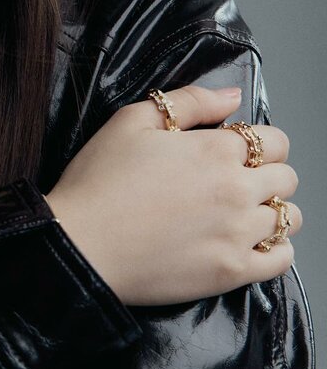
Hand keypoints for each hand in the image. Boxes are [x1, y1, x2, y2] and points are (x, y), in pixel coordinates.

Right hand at [43, 85, 301, 305]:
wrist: (79, 244)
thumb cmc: (97, 180)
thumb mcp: (130, 121)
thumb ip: (189, 102)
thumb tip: (232, 97)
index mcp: (216, 150)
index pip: (274, 140)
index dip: (258, 143)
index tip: (234, 152)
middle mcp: (237, 190)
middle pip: (286, 178)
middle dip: (266, 174)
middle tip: (233, 182)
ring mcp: (238, 234)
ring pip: (290, 218)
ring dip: (271, 211)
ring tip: (240, 213)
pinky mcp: (232, 272)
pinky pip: (282, 260)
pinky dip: (275, 249)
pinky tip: (249, 243)